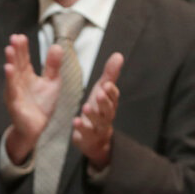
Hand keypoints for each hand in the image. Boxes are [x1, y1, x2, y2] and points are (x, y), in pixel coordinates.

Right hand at [3, 34, 62, 163]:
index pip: (23, 59)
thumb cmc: (41, 105)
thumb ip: (53, 65)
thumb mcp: (52, 82)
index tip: (20, 36)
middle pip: (17, 63)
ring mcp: (14, 92)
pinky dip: (10, 80)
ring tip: (9, 49)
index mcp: (26, 75)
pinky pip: (11, 90)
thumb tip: (57, 46)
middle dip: (15, 51)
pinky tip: (8, 69)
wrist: (36, 128)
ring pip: (12, 75)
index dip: (22, 48)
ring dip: (10, 62)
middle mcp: (18, 82)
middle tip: (14, 38)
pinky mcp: (14, 103)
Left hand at [73, 52, 122, 169]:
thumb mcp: (102, 91)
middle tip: (99, 93)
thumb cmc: (98, 109)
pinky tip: (75, 121)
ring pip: (99, 121)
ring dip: (93, 114)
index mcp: (109, 103)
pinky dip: (81, 128)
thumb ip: (110, 75)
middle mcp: (106, 115)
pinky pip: (85, 133)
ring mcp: (98, 127)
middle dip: (105, 101)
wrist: (95, 138)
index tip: (107, 84)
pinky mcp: (88, 137)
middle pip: (109, 109)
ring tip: (85, 107)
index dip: (111, 91)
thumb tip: (118, 55)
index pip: (113, 97)